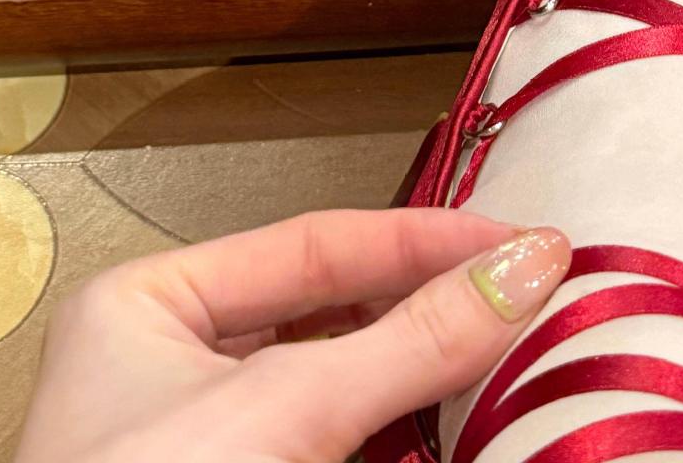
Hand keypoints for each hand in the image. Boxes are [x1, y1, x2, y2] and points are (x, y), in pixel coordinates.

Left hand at [13, 209, 571, 462]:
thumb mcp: (289, 411)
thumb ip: (412, 338)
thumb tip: (529, 263)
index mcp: (150, 305)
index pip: (315, 243)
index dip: (426, 239)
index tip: (525, 242)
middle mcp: (174, 366)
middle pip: (332, 311)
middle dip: (431, 305)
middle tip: (532, 292)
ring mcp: (211, 445)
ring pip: (342, 383)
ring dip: (425, 372)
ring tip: (515, 346)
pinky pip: (342, 445)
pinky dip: (402, 433)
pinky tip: (463, 418)